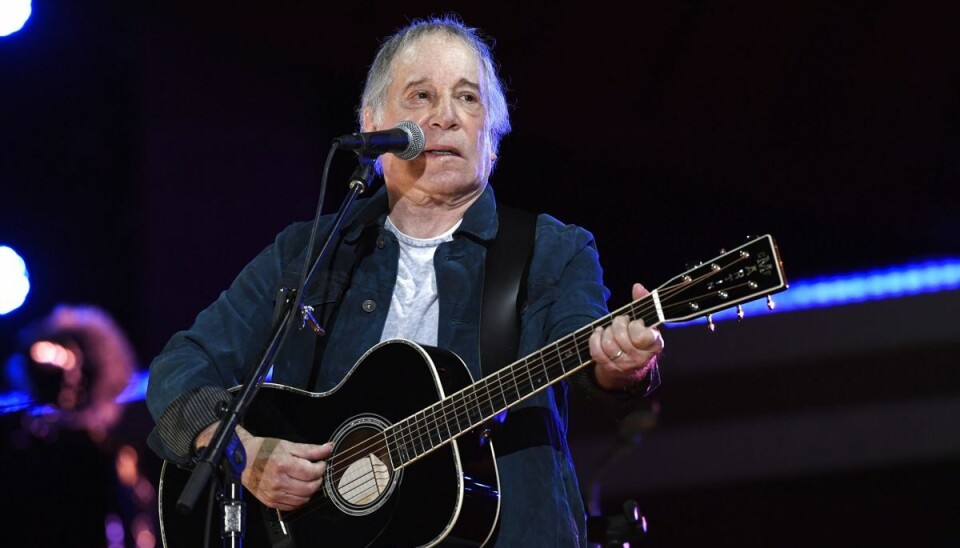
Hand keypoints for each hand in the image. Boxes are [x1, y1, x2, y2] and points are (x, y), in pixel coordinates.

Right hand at [196, 422, 332, 510]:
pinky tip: (297, 488)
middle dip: (317, 479)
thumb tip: (328, 448)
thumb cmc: (263, 450)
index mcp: (283, 465)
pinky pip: (292, 506)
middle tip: (315, 471)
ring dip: (310, 490)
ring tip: (306, 479)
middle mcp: (278, 481)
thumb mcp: (288, 445)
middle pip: (310, 488)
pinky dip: (300, 499)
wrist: (242, 459)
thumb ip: (310, 450)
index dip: (321, 467)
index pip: (312, 472)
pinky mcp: (270, 502)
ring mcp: (274, 494)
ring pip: (303, 499)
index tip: (320, 463)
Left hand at [588, 283, 663, 390]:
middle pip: (621, 336)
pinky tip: (599, 333)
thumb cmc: (639, 338)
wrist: (632, 366)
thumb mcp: (646, 322)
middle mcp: (640, 358)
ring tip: (610, 329)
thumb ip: (643, 303)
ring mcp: (624, 365)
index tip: (637, 323)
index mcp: (654, 345)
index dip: (635, 326)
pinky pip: (596, 352)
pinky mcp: (609, 368)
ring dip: (606, 332)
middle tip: (621, 322)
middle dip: (618, 324)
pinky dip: (595, 339)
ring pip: (608, 344)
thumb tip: (637, 287)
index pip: (641, 336)